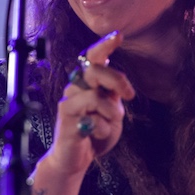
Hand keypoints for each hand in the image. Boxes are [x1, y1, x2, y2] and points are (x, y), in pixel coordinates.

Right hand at [49, 31, 135, 174]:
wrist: (77, 158)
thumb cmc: (96, 132)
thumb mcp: (112, 111)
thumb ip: (113, 95)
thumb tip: (119, 84)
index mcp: (87, 82)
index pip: (93, 57)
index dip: (104, 45)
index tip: (119, 35)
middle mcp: (75, 87)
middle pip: (95, 70)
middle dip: (117, 80)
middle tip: (128, 95)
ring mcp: (68, 102)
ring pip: (95, 97)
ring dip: (111, 113)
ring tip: (110, 124)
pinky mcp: (66, 119)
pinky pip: (92, 120)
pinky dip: (102, 129)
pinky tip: (97, 134)